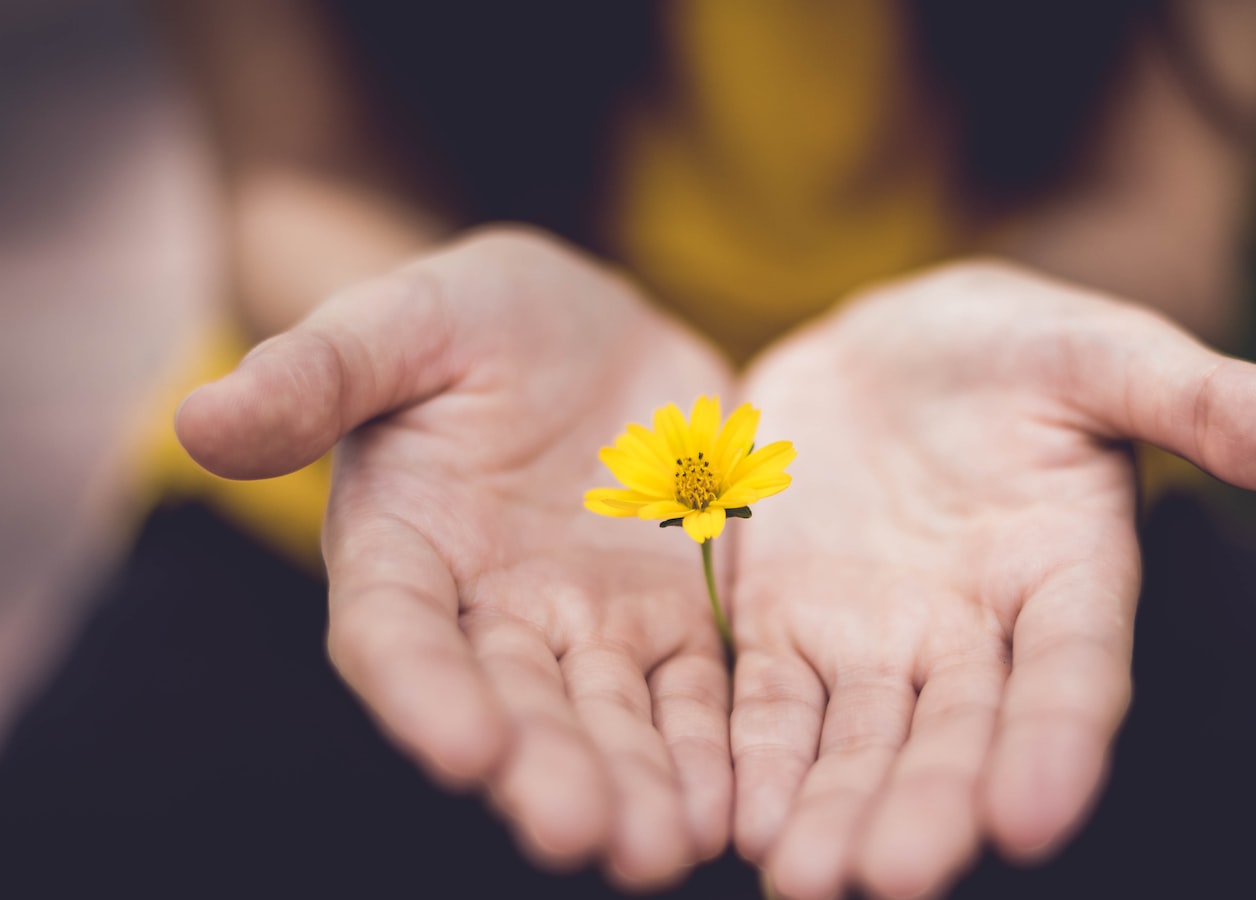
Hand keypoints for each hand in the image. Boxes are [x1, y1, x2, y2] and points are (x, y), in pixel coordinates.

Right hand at [177, 228, 733, 888]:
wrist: (585, 328)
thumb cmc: (471, 318)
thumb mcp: (400, 320)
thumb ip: (317, 373)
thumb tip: (199, 418)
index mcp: (403, 549)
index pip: (398, 636)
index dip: (424, 693)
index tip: (465, 749)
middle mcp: (490, 612)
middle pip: (514, 705)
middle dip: (547, 771)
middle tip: (585, 836)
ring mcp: (588, 624)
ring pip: (610, 718)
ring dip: (636, 785)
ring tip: (666, 849)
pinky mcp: (674, 617)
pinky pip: (695, 692)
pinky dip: (711, 748)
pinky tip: (734, 804)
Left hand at [728, 261, 1255, 898]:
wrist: (883, 348)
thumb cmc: (1010, 348)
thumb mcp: (1102, 352)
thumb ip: (1210, 402)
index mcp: (1067, 575)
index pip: (1073, 672)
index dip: (1058, 741)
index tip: (1033, 815)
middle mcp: (974, 634)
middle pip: (956, 735)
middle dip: (927, 807)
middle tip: (890, 879)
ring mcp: (875, 641)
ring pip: (858, 742)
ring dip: (833, 810)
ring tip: (804, 879)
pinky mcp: (784, 629)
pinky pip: (766, 704)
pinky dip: (752, 758)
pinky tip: (733, 818)